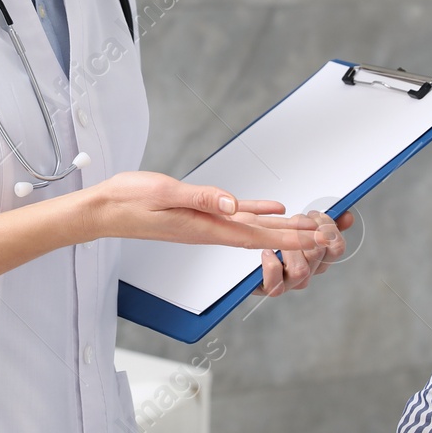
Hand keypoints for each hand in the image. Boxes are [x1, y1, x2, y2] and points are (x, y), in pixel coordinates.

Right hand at [85, 171, 327, 251]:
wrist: (106, 209)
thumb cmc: (129, 202)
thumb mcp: (165, 193)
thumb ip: (200, 198)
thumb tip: (233, 204)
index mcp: (204, 228)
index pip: (256, 235)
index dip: (288, 238)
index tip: (314, 239)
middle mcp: (208, 230)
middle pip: (261, 235)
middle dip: (294, 236)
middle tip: (325, 236)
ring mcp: (204, 223)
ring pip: (251, 226)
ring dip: (280, 227)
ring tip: (307, 224)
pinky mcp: (197, 213)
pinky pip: (233, 214)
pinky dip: (255, 211)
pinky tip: (271, 208)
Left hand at [253, 208, 354, 296]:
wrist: (246, 254)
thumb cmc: (277, 242)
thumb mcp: (300, 227)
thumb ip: (324, 223)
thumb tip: (347, 217)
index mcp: (319, 258)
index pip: (337, 247)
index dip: (329, 229)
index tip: (316, 216)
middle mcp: (307, 273)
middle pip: (318, 255)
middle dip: (305, 231)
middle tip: (296, 220)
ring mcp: (288, 283)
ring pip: (301, 271)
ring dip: (290, 250)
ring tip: (280, 237)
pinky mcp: (268, 288)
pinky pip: (276, 284)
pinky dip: (272, 266)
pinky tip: (267, 253)